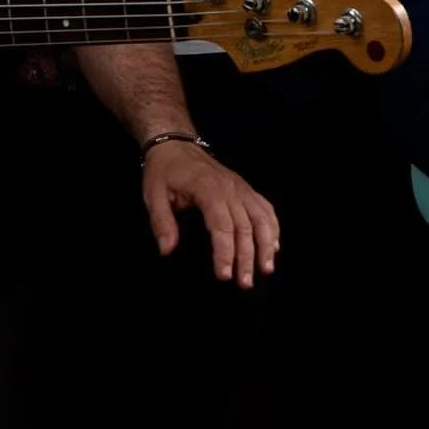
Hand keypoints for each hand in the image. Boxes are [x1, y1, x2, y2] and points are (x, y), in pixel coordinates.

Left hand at [141, 140, 279, 287]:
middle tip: (245, 284)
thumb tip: (167, 250)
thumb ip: (161, 223)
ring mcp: (241, 188)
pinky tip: (274, 247)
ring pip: (261, 218)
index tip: (224, 276)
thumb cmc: (164, 172)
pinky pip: (265, 208)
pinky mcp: (246, 189)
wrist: (177, 145)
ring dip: (266, 245)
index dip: (225, 252)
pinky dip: (272, 228)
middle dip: (247, 258)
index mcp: (208, 190)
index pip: (222, 226)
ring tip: (266, 269)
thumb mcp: (154, 196)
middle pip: (245, 227)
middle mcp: (230, 189)